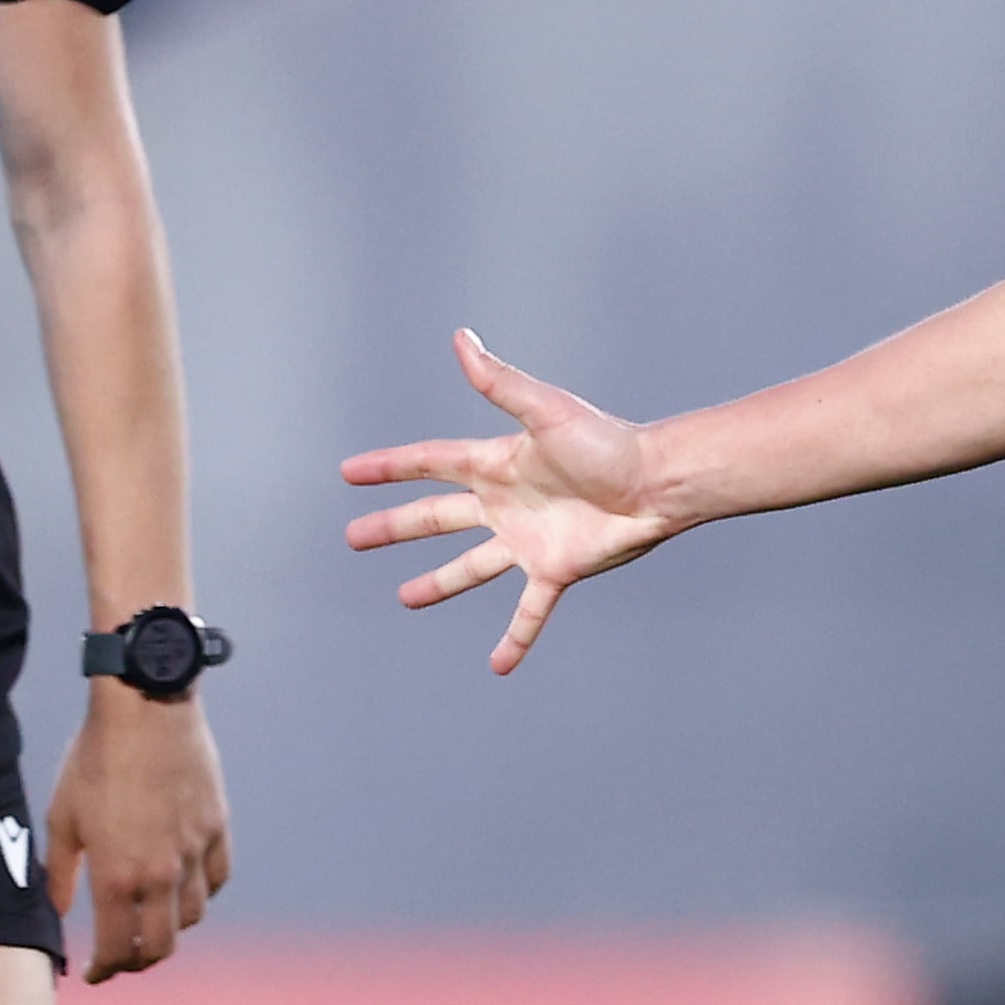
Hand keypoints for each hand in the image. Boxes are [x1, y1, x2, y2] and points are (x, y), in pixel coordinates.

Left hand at [42, 687, 229, 980]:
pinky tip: (185, 887)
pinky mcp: (217, 827)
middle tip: (124, 959)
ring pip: (192, 916)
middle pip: (161, 946)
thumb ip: (60, 874)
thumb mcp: (62, 818)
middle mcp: (162, 874)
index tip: (95, 973)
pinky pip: (217, 878)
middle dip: (139, 962)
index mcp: (117, 877)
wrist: (147, 708)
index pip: (118, 949)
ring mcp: (195, 851)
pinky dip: (202, 892)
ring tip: (153, 922)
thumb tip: (57, 913)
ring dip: (170, 928)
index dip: (105, 970)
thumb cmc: (96, 759)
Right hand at [339, 327, 667, 673]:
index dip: (389, 468)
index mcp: (496, 464)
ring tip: (406, 598)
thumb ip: (500, 383)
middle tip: (355, 538)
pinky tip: (498, 666)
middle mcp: (505, 503)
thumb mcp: (546, 410)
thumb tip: (461, 339)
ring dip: (438, 584)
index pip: (428, 463)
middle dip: (394, 527)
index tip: (349, 473)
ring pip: (470, 567)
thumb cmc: (607, 443)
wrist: (655, 484)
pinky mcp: (554, 570)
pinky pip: (528, 613)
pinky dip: (514, 640)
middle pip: (436, 517)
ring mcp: (526, 540)